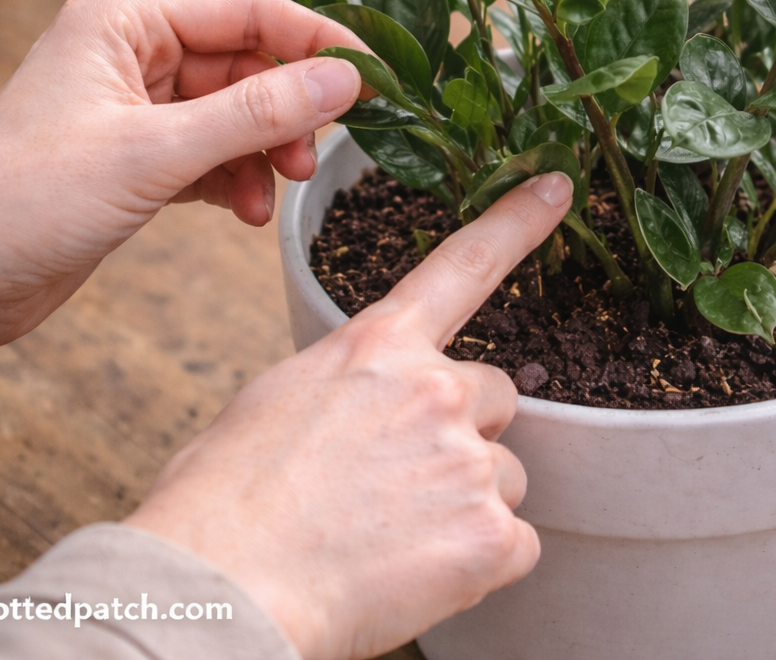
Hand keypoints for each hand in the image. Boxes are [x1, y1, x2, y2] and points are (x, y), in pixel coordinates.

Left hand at [0, 0, 365, 354]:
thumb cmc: (29, 200)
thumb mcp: (156, 152)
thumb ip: (257, 113)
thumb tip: (344, 79)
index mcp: (124, 23)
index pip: (246, 11)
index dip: (313, 40)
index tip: (368, 75)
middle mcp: (132, 55)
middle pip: (245, 65)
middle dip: (286, 111)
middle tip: (316, 155)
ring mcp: (136, 107)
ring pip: (233, 114)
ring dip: (263, 152)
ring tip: (274, 192)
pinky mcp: (138, 157)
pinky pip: (212, 153)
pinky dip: (235, 179)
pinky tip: (244, 211)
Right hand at [125, 172, 573, 659]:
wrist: (219, 587)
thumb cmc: (227, 499)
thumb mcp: (280, 400)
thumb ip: (354, 384)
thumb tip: (374, 405)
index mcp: (379, 345)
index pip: (463, 265)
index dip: (516, 223)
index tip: (555, 189)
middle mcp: (436, 389)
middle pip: (494, 396)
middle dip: (465, 430)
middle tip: (405, 477)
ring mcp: (467, 460)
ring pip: (502, 474)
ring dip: (467, 501)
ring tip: (394, 534)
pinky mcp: (488, 535)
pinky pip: (516, 542)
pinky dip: (480, 561)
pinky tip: (418, 570)